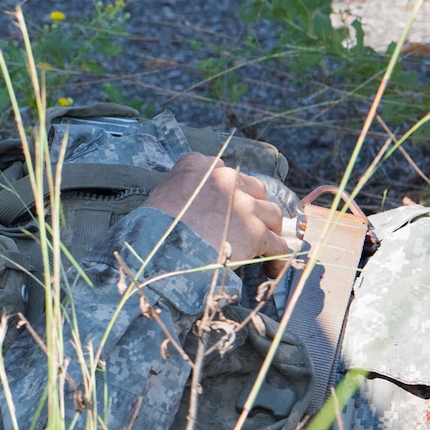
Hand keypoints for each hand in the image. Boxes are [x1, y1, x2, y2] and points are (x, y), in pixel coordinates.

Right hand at [145, 153, 289, 269]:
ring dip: (267, 229)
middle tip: (246, 225)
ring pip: (271, 213)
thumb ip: (187, 189)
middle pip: (255, 189)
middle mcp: (224, 178)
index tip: (224, 207)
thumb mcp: (164, 194)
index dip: (228, 193)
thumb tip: (199, 208)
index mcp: (199, 164)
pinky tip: (271, 265)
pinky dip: (276, 254)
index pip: (225, 171)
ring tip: (262, 245)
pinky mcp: (255, 231)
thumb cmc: (152, 228)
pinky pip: (277, 242)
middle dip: (253, 207)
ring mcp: (243, 204)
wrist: (157, 250)